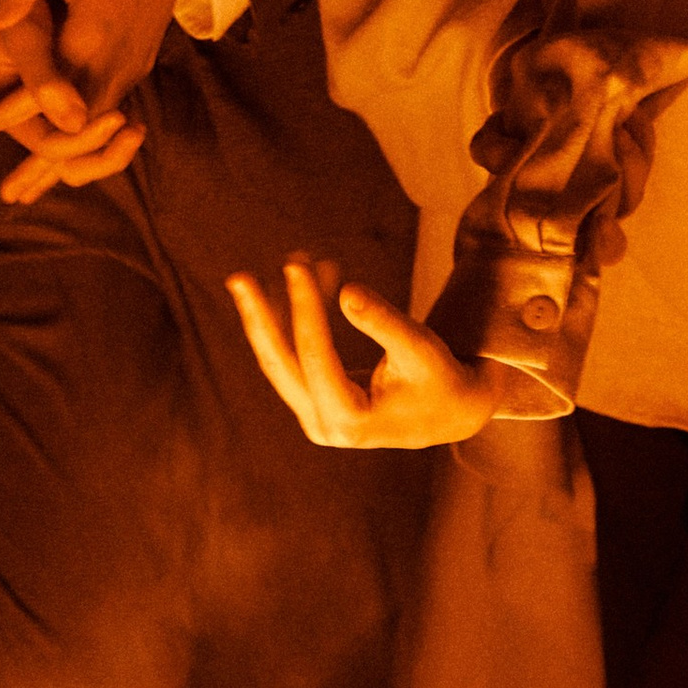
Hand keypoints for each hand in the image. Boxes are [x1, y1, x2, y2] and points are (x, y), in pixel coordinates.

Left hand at [0, 0, 195, 203]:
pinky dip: (89, 142)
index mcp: (88, 43)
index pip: (45, 97)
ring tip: (32, 187)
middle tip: (10, 195)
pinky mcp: (137, 65)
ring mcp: (130, 69)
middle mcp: (113, 67)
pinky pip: (110, 115)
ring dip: (69, 161)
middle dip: (45, 166)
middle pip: (80, 135)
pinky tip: (74, 150)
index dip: (5, 116)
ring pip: (100, 133)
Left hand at [228, 255, 505, 451]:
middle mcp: (324, 428)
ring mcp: (314, 418)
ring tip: (295, 259)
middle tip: (237, 277)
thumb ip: (383, 321)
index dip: (304, 307)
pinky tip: (309, 277)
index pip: (315, 357)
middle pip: (280, 366)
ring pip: (282, 359)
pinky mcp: (314, 403)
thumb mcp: (420, 349)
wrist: (450, 413)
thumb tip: (346, 291)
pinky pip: (294, 357)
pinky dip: (298, 317)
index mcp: (351, 422)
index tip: (295, 264)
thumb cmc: (441, 380)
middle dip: (258, 317)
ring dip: (281, 309)